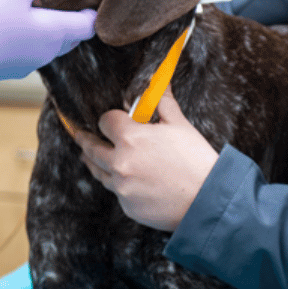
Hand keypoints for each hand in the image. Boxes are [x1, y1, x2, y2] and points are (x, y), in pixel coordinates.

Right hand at [0, 0, 95, 102]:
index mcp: (55, 32)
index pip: (89, 26)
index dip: (91, 11)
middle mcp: (47, 53)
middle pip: (71, 37)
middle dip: (72, 19)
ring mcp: (27, 64)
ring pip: (49, 45)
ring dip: (49, 28)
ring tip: (39, 7)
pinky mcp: (8, 69)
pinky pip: (29, 52)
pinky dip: (29, 38)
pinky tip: (13, 24)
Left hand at [75, 93, 218, 232]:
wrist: (208, 200)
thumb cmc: (196, 159)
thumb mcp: (179, 125)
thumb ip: (162, 102)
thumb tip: (158, 82)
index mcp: (130, 138)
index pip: (105, 121)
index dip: (109, 118)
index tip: (112, 119)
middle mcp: (120, 163)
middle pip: (91, 148)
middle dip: (86, 139)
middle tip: (79, 135)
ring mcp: (122, 187)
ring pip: (98, 172)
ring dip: (94, 162)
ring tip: (89, 157)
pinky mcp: (128, 206)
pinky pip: (116, 191)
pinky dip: (118, 183)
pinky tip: (124, 178)